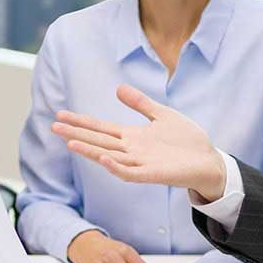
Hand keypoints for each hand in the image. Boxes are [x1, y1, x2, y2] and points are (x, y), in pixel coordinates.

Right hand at [53, 86, 226, 199]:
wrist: (208, 160)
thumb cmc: (187, 140)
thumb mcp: (162, 115)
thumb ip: (140, 103)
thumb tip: (118, 88)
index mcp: (132, 137)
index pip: (101, 128)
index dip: (82, 122)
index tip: (61, 115)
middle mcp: (131, 150)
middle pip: (98, 141)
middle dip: (76, 134)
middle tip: (54, 127)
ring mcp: (140, 163)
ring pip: (108, 156)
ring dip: (90, 150)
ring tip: (70, 142)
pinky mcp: (152, 174)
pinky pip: (130, 173)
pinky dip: (116, 167)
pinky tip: (105, 158)